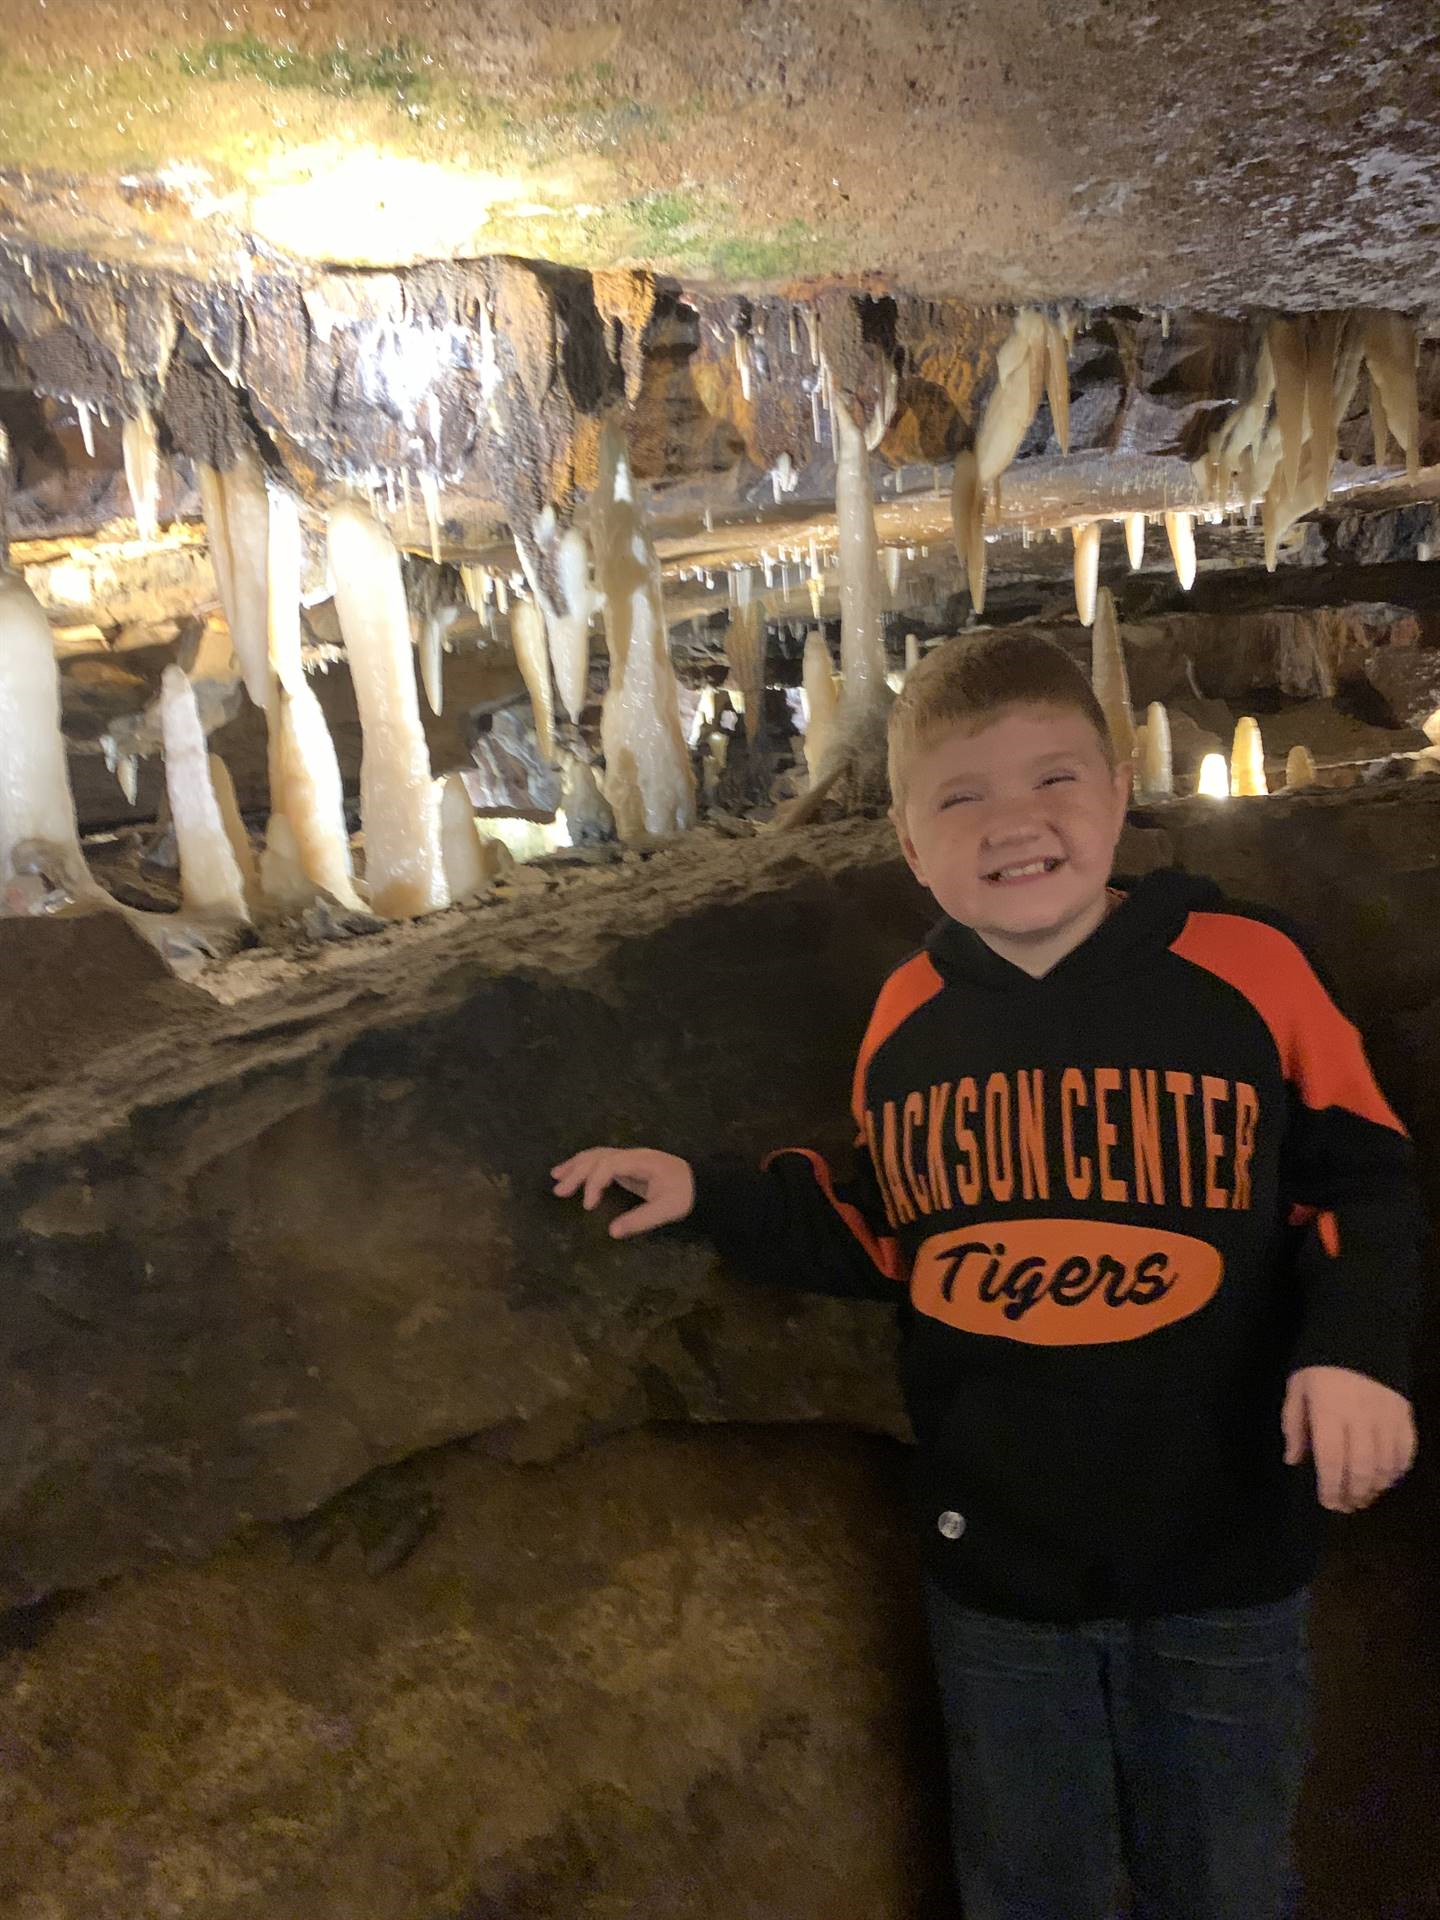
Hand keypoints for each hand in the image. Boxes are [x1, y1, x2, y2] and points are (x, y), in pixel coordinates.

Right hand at [551, 1147, 695, 1238]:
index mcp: (641, 1162)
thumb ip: (640, 1219)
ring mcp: (630, 1159)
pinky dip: (585, 1167)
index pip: (609, 1165)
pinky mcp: (628, 1166)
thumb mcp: (667, 1210)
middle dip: (577, 1173)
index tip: (587, 1207)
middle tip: (559, 1192)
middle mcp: (632, 1155)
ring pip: (597, 1156)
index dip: (594, 1183)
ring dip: (576, 1166)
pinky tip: (573, 1173)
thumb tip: (612, 1232)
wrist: (702, 1183)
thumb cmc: (686, 1194)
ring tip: (556, 1177)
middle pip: (598, 1157)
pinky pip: (601, 1162)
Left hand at [1282, 1365, 1416, 1512]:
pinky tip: (1385, 1478)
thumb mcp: (1297, 1388)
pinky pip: (1407, 1452)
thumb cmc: (1321, 1366)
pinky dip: (1397, 1471)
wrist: (1360, 1335)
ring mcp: (1387, 1417)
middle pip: (1361, 1468)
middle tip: (1345, 1506)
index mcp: (1329, 1411)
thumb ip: (1294, 1425)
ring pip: (1386, 1465)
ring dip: (1375, 1487)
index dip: (1330, 1487)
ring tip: (1363, 1496)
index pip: (1331, 1459)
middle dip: (1353, 1493)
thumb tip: (1293, 1460)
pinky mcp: (1406, 1415)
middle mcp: (1360, 1418)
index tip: (1327, 1502)